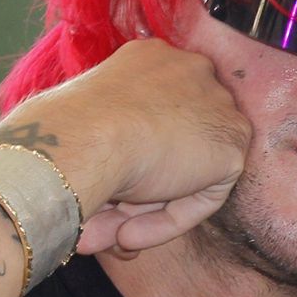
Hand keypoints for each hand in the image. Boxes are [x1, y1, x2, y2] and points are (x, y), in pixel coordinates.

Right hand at [0, 39, 250, 257]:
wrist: (83, 137)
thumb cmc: (64, 129)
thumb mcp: (83, 123)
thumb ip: (106, 145)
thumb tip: (105, 187)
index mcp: (153, 58)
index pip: (152, 116)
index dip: (126, 161)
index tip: (100, 190)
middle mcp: (190, 70)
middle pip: (170, 145)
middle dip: (137, 193)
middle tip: (102, 224)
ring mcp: (216, 105)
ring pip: (184, 172)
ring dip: (147, 211)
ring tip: (109, 238)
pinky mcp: (231, 144)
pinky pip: (203, 197)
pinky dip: (168, 221)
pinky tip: (128, 235)